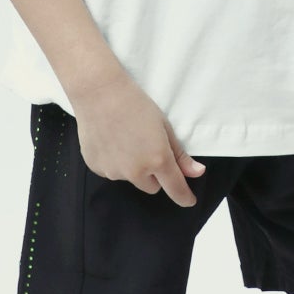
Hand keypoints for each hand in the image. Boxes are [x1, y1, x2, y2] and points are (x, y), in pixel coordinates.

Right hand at [71, 70, 206, 206]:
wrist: (99, 92)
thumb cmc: (135, 104)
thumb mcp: (164, 126)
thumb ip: (180, 155)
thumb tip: (197, 173)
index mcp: (158, 160)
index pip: (175, 189)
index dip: (184, 197)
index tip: (188, 200)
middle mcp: (136, 171)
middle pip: (152, 187)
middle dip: (154, 174)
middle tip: (148, 149)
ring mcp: (114, 172)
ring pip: (131, 179)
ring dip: (132, 168)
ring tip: (125, 139)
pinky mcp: (96, 168)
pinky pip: (111, 172)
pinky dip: (114, 162)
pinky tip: (110, 141)